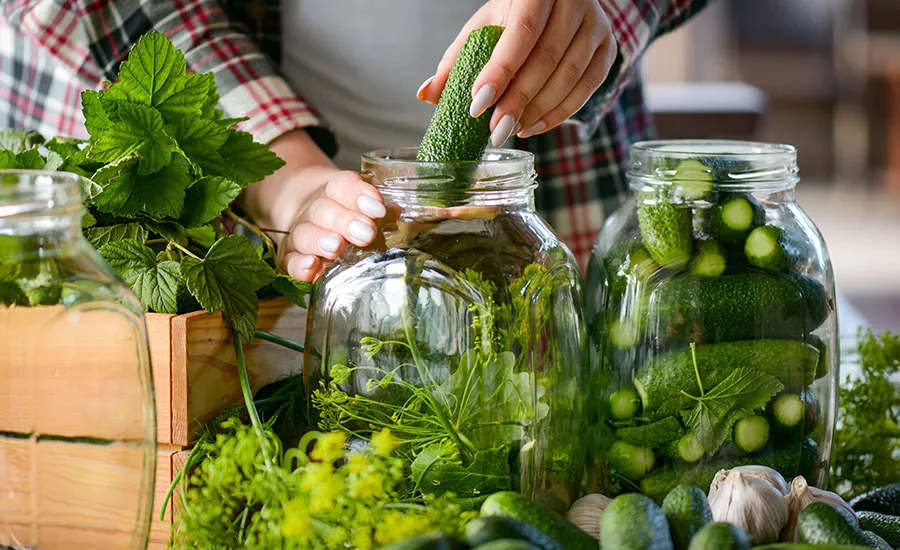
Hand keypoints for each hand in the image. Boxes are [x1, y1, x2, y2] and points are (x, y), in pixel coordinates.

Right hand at [278, 169, 385, 281]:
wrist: (309, 213)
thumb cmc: (349, 214)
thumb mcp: (365, 205)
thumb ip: (385, 211)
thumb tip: (412, 214)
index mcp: (336, 191)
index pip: (343, 186)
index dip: (358, 195)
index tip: (378, 209)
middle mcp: (315, 210)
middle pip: (324, 211)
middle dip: (345, 221)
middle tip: (366, 233)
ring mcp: (301, 233)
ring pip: (305, 234)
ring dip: (320, 240)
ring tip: (337, 247)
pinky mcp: (290, 256)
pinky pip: (290, 261)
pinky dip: (298, 265)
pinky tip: (310, 266)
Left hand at [417, 0, 616, 145]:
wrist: (560, 2)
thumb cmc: (514, 16)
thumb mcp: (484, 28)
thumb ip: (456, 61)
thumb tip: (426, 95)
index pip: (521, 33)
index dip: (500, 72)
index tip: (477, 104)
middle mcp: (573, 2)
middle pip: (547, 59)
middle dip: (517, 100)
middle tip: (493, 130)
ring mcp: (595, 25)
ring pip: (570, 76)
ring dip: (538, 111)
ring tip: (509, 130)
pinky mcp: (608, 48)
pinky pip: (587, 88)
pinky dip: (559, 113)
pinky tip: (532, 127)